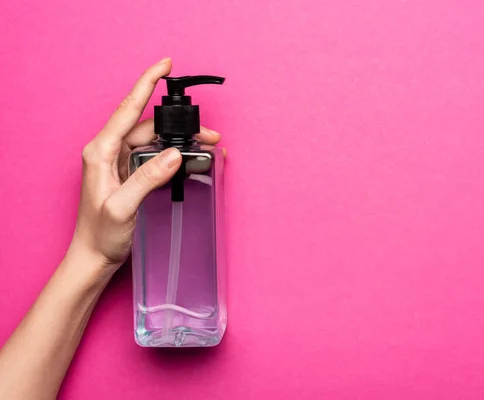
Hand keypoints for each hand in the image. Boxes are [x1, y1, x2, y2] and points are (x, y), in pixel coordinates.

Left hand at [70, 58, 222, 274]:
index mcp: (101, 151)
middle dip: (179, 124)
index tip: (164, 66)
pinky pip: (156, 155)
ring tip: (207, 147)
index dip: (146, 84)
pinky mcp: (131, 174)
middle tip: (209, 133)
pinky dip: (175, 154)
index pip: (127, 109)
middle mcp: (110, 151)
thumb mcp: (122, 207)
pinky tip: (191, 158)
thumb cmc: (99, 234)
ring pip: (155, 140)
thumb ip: (147, 179)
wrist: (94, 256)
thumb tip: (175, 153)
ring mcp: (121, 162)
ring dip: (180, 140)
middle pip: (148, 125)